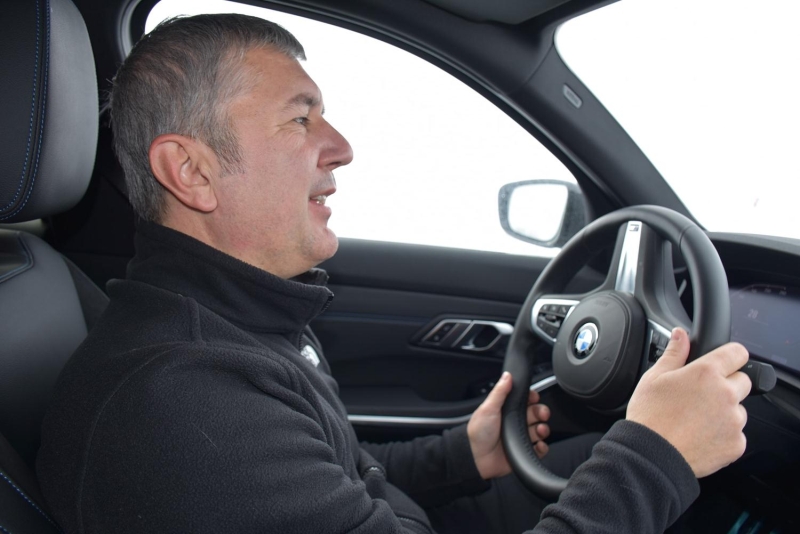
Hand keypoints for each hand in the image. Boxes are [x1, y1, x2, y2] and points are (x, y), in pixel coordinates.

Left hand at [467, 371, 549, 479]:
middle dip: (541, 412)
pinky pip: (539, 449)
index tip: (535, 397)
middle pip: (535, 414)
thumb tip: (507, 375)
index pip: (524, 401)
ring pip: (539, 430)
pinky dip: (542, 447)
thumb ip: (499, 392)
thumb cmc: (478, 433)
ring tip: (540, 430)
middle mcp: (514, 423)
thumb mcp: (487, 409)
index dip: (532, 398)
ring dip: (543, 429)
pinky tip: (538, 445)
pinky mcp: (523, 451)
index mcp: (506, 411)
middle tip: (542, 414)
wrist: (476, 459)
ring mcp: (519, 437)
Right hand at [627, 327, 750, 477]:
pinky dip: (723, 435)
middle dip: (726, 385)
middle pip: (742, 382)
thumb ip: (674, 353)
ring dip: (725, 412)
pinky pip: (736, 434)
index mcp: (706, 373)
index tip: (724, 362)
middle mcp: (725, 394)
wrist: (652, 455)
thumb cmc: (650, 416)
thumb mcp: (655, 377)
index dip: (730, 356)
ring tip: (697, 420)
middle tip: (701, 396)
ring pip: (738, 410)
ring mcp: (734, 421)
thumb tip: (681, 334)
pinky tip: (700, 436)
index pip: (738, 353)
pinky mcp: (736, 444)